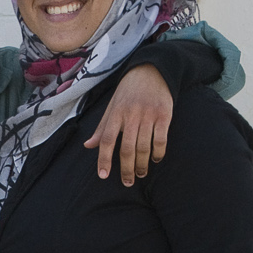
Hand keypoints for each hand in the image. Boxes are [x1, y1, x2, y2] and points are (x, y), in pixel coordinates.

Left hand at [84, 63, 172, 185]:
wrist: (152, 70)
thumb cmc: (128, 92)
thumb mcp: (112, 106)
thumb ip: (102, 127)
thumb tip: (88, 146)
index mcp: (115, 113)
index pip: (107, 140)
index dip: (104, 159)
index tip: (103, 175)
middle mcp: (131, 115)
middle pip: (127, 148)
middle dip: (126, 169)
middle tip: (127, 182)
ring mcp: (148, 115)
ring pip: (144, 147)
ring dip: (142, 165)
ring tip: (141, 174)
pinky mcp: (164, 114)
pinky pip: (161, 139)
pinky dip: (158, 153)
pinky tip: (155, 160)